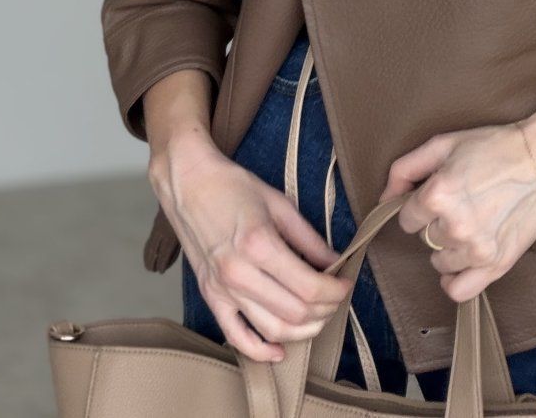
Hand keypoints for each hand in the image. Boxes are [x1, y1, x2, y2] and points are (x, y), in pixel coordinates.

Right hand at [150, 134, 351, 360]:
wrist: (189, 184)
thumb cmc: (233, 186)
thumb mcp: (280, 203)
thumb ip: (309, 238)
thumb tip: (334, 262)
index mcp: (260, 244)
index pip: (309, 286)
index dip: (335, 291)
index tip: (346, 283)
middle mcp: (240, 272)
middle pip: (295, 312)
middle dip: (325, 310)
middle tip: (335, 298)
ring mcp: (223, 289)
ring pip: (272, 330)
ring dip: (302, 331)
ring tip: (317, 318)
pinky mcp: (210, 296)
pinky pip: (236, 336)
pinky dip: (259, 351)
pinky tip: (279, 351)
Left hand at [375, 121, 535, 301]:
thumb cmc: (494, 147)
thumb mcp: (444, 144)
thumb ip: (405, 169)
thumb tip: (384, 198)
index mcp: (438, 194)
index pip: (406, 218)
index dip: (419, 205)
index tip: (438, 195)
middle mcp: (454, 225)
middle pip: (424, 238)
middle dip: (436, 222)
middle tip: (462, 202)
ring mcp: (476, 248)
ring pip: (439, 261)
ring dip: (448, 246)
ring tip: (471, 222)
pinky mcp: (496, 264)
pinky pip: (459, 290)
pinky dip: (455, 278)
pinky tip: (463, 259)